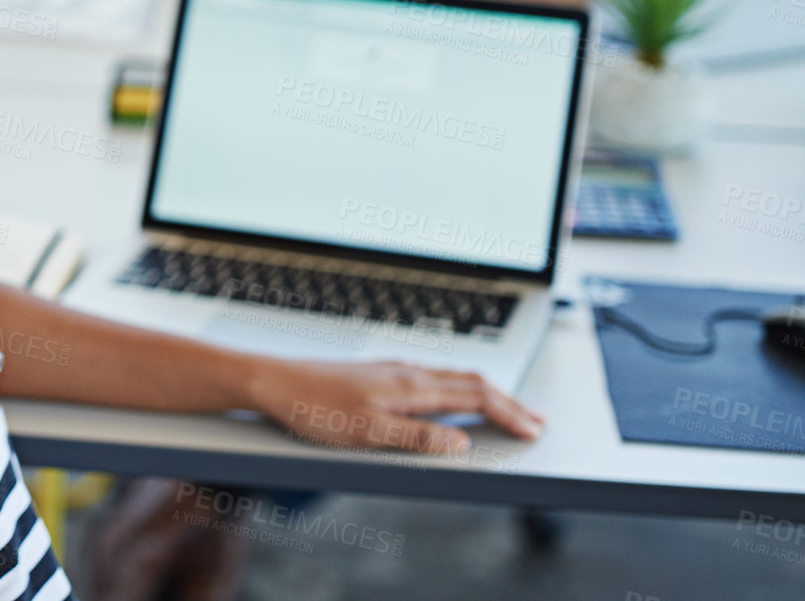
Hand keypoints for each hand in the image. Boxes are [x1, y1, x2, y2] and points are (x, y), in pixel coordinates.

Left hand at [244, 357, 545, 455]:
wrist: (275, 381)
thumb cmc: (315, 408)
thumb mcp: (369, 434)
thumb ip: (419, 439)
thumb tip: (461, 443)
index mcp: (412, 387)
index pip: (475, 399)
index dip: (508, 415)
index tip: (533, 431)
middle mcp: (408, 372)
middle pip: (472, 383)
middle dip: (509, 402)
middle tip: (537, 419)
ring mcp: (394, 369)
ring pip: (454, 377)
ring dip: (487, 393)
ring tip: (507, 407)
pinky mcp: (379, 372)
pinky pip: (433, 377)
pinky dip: (459, 388)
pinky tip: (454, 396)